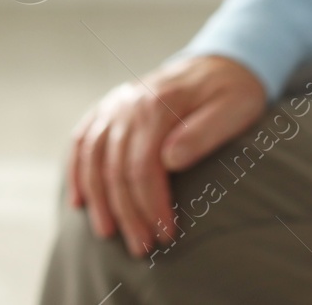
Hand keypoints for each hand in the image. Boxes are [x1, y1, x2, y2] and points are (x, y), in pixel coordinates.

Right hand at [67, 54, 265, 257]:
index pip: (142, 166)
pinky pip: (82, 141)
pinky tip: (79, 201)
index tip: (165, 234)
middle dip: (127, 213)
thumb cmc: (233, 92)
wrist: (221, 63)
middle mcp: (129, 103)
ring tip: (109, 234)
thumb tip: (170, 160)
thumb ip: (204, 132)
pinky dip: (77, 172)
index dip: (150, 205)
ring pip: (93, 158)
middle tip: (142, 247)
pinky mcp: (109, 109)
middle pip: (115, 168)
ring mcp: (115, 105)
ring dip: (98, 200)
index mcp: (159, 104)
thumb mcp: (235, 108)